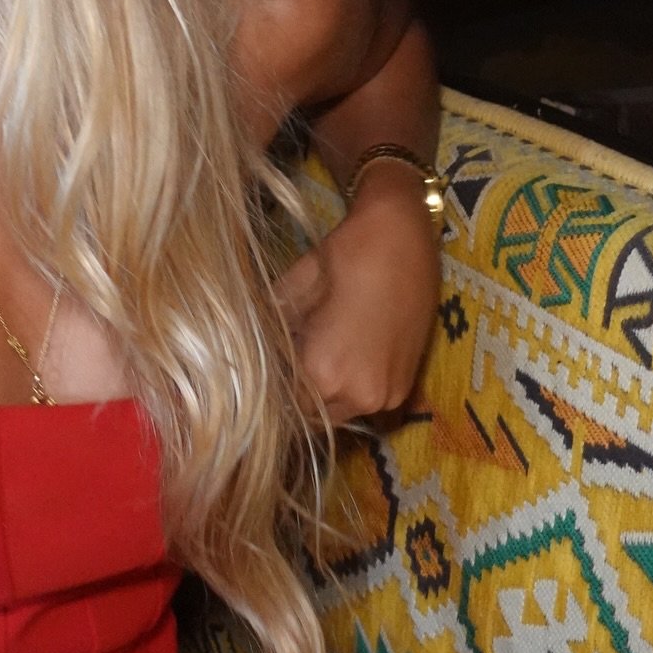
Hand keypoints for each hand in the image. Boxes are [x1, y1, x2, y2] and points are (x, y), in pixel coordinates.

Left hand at [275, 166, 440, 425]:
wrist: (403, 235)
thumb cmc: (342, 254)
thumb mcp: (292, 289)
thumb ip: (270, 330)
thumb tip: (246, 351)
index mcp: (323, 373)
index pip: (282, 409)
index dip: (268, 393)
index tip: (256, 377)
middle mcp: (358, 396)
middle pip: (311, 417)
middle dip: (293, 397)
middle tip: (280, 367)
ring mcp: (387, 395)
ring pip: (339, 413)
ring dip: (322, 396)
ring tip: (309, 359)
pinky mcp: (406, 386)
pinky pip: (365, 402)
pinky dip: (348, 388)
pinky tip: (339, 356)